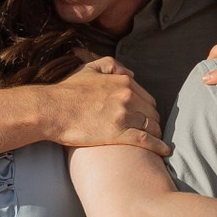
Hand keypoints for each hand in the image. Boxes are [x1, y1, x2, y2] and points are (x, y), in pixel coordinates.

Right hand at [38, 57, 168, 153]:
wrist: (50, 109)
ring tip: (157, 143)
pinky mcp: (118, 133)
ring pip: (151, 126)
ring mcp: (123, 115)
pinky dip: (159, 146)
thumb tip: (130, 72)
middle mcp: (127, 96)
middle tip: (151, 132)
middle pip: (152, 112)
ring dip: (156, 134)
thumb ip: (111, 65)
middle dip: (153, 122)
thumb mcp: (88, 68)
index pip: (147, 97)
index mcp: (122, 81)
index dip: (148, 109)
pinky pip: (146, 140)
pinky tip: (165, 152)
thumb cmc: (65, 91)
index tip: (146, 118)